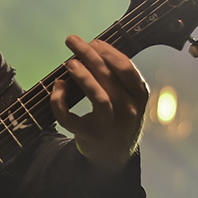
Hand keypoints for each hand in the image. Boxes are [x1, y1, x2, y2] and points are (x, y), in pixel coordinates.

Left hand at [50, 35, 147, 173]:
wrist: (114, 157)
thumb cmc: (119, 118)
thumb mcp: (129, 98)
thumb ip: (117, 78)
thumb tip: (91, 48)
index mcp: (139, 96)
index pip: (125, 68)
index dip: (107, 51)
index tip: (93, 42)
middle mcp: (128, 110)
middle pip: (109, 77)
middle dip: (89, 55)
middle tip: (72, 40)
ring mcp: (109, 125)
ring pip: (98, 97)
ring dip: (82, 77)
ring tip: (69, 63)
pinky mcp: (89, 136)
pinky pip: (70, 118)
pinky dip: (59, 101)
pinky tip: (58, 86)